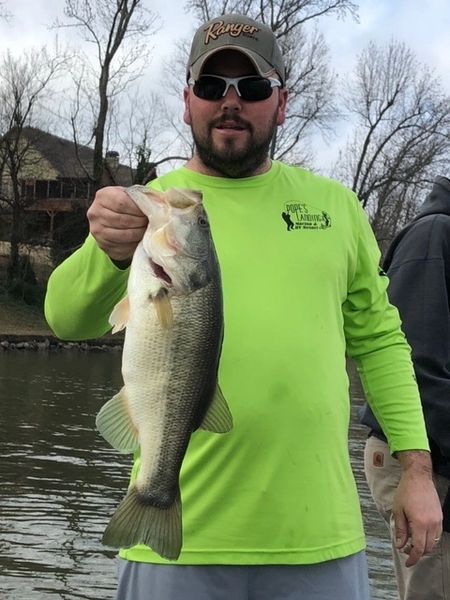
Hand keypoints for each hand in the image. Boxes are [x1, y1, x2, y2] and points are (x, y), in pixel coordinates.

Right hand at [87, 186, 147, 261]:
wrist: (110, 220)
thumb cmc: (124, 206)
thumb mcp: (129, 196)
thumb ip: (139, 197)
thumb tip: (157, 203)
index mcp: (102, 196)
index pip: (122, 203)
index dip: (138, 209)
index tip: (148, 211)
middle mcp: (95, 213)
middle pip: (122, 220)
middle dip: (140, 222)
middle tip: (150, 222)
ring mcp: (97, 230)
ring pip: (123, 234)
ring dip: (138, 233)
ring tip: (146, 230)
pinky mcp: (103, 245)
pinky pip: (122, 246)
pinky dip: (134, 243)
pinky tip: (139, 239)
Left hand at [393, 450, 442, 566]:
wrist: (418, 477)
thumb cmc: (406, 492)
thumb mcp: (398, 511)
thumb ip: (400, 530)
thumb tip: (400, 545)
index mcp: (419, 523)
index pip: (418, 548)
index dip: (412, 558)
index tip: (407, 562)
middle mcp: (431, 524)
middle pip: (427, 548)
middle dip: (417, 553)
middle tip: (406, 550)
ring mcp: (437, 520)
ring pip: (434, 542)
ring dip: (424, 547)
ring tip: (412, 542)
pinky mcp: (440, 517)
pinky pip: (437, 534)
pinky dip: (430, 539)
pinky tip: (420, 535)